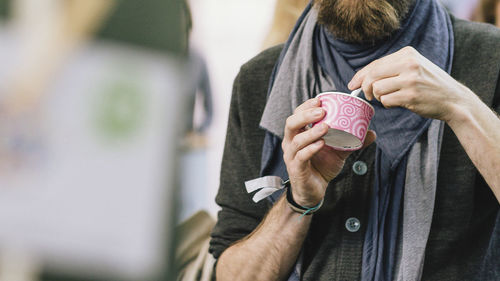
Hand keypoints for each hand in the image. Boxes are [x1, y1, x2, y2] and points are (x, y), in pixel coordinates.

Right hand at [282, 98, 375, 206]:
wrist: (314, 191)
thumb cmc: (321, 167)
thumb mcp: (338, 152)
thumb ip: (351, 141)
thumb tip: (371, 132)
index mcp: (298, 134)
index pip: (297, 115)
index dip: (306, 106)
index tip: (320, 100)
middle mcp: (291, 143)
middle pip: (291, 123)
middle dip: (306, 115)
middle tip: (323, 111)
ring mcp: (292, 156)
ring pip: (296, 140)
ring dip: (311, 132)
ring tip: (326, 126)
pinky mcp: (296, 169)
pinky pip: (301, 157)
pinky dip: (311, 149)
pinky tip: (321, 144)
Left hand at [348, 46, 474, 121]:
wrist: (454, 99)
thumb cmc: (429, 85)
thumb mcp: (413, 67)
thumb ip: (391, 68)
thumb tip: (359, 79)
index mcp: (407, 53)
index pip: (376, 63)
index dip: (360, 75)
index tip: (352, 84)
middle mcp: (409, 63)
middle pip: (372, 75)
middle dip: (365, 87)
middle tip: (368, 95)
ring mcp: (410, 79)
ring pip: (377, 89)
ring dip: (378, 97)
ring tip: (389, 98)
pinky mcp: (410, 95)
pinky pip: (385, 101)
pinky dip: (387, 104)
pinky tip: (397, 103)